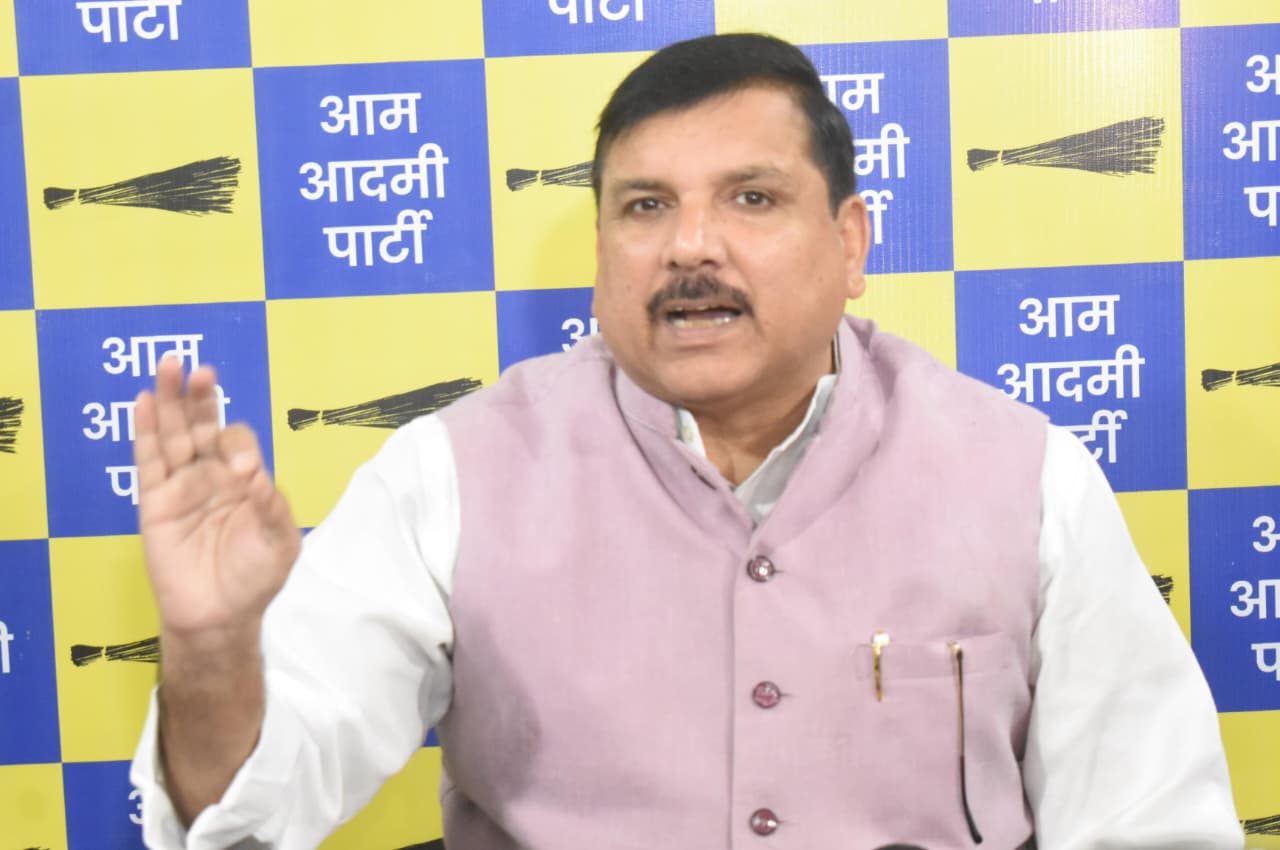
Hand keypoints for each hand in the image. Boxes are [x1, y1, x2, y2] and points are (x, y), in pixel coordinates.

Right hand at [134, 357, 299, 642]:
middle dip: (202, 398)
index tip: (245, 473)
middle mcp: (213, 476)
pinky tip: (147, 401)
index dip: (240, 448)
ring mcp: (182, 486)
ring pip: (174, 436)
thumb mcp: (280, 544)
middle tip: (201, 369)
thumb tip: (258, 479)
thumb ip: (273, 510)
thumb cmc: (255, 578)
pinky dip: (146, 431)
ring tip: (170, 365)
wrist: (219, 616)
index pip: (240, 444)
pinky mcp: (154, 503)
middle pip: (204, 426)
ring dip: (171, 401)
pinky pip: (149, 462)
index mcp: (247, 479)